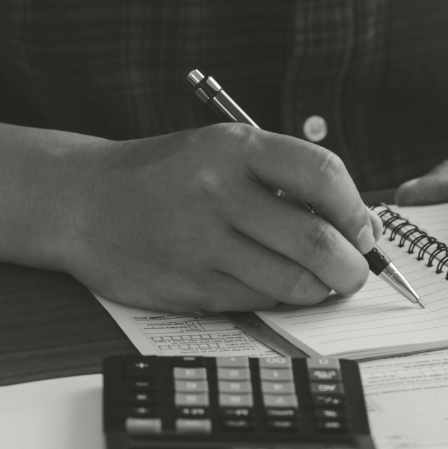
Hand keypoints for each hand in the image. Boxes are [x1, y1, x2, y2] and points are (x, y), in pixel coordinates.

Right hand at [69, 123, 381, 310]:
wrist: (84, 202)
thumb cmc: (170, 176)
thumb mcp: (226, 153)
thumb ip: (290, 180)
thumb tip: (362, 226)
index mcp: (235, 148)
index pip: (323, 174)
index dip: (356, 210)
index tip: (364, 230)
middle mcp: (218, 192)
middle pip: (316, 241)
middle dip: (351, 267)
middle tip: (356, 272)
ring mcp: (201, 243)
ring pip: (292, 282)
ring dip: (320, 289)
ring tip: (320, 281)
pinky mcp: (188, 285)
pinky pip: (258, 300)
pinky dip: (278, 298)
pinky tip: (272, 282)